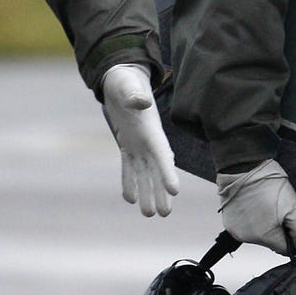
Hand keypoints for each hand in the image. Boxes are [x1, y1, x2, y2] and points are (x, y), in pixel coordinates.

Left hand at [102, 64, 179, 216]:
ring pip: (145, 173)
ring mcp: (139, 144)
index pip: (163, 154)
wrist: (120, 80)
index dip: (168, 172)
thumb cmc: (126, 81)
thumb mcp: (129, 86)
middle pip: (157, 171)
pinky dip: (129, 181)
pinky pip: (128, 167)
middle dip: (160, 192)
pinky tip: (129, 199)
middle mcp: (148, 141)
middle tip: (164, 214)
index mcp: (153, 130)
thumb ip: (136, 95)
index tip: (175, 191)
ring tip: (149, 214)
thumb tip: (141, 100)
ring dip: (147, 192)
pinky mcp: (127, 144)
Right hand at [216, 158, 295, 254]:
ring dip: (262, 224)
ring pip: (257, 235)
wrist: (244, 166)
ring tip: (262, 204)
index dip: (290, 235)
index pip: (285, 249)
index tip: (287, 219)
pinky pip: (245, 227)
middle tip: (275, 209)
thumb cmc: (268, 183)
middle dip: (276, 229)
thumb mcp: (294, 208)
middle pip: (270, 242)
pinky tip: (252, 205)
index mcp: (264, 237)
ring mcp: (235, 230)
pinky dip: (250, 219)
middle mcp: (247, 237)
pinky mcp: (228, 222)